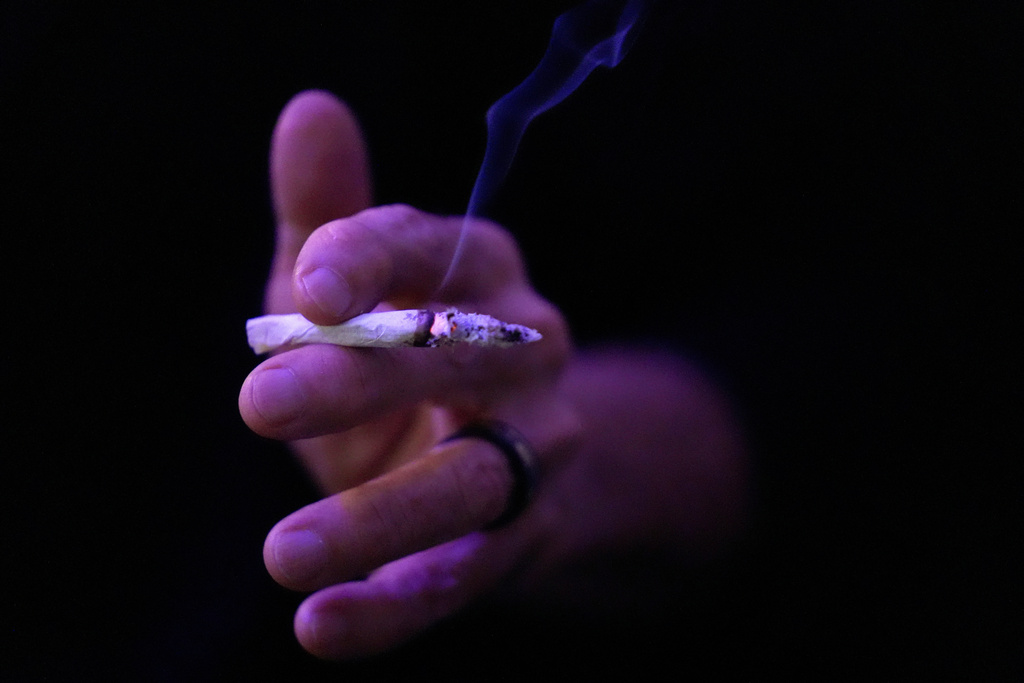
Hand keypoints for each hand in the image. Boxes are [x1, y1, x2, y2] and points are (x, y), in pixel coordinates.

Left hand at [239, 91, 579, 657]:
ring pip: (470, 481)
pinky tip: (323, 626)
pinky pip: (465, 572)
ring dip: (382, 518)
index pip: (433, 247)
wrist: (512, 457)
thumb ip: (331, 217)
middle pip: (452, 357)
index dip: (370, 259)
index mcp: (483, 273)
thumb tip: (310, 110)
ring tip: (287, 554)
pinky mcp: (525, 537)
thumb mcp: (363, 292)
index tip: (305, 283)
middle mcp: (528, 352)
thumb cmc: (410, 358)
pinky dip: (396, 605)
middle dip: (360, 377)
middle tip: (260, 404)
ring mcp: (538, 450)